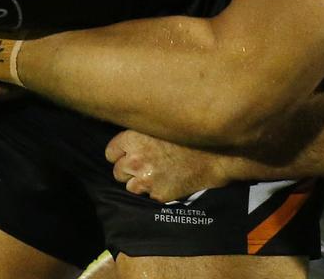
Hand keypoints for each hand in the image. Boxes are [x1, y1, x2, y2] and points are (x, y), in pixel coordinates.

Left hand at [105, 129, 232, 202]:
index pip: (110, 153)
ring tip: (155, 174)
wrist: (213, 157)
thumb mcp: (157, 127)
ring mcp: (146, 179)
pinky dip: (155, 191)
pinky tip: (167, 181)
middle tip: (143, 165)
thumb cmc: (186, 138)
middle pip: (117, 171)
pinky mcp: (158, 194)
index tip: (127, 154)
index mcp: (132, 139)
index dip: (119, 154)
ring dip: (139, 182)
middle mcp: (135, 160)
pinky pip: (148, 196)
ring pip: (130, 187)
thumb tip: (123, 139)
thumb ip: (137, 134)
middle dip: (127, 169)